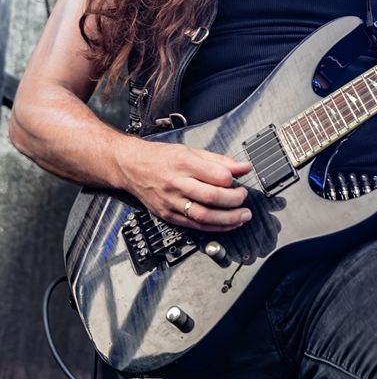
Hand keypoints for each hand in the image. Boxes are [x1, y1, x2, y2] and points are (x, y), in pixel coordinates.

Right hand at [115, 138, 252, 231]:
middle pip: (212, 198)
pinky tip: (226, 224)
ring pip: (204, 216)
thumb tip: (244, 167)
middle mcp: (177, 183)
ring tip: (242, 217)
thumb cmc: (160, 157)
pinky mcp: (168, 215)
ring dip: (228, 219)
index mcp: (184, 163)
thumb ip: (219, 160)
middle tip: (244, 200)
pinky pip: (194, 226)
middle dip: (235, 202)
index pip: (217, 176)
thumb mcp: (191, 151)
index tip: (240, 180)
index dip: (233, 180)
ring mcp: (171, 202)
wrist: (130, 166)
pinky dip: (214, 227)